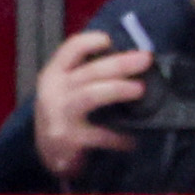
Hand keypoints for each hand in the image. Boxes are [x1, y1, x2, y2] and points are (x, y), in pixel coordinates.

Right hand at [32, 30, 150, 181]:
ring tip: (140, 90)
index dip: (92, 41)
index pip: (71, 48)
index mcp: (54, 74)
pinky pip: (99, 135)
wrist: (48, 154)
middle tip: (146, 60)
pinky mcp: (67, 139)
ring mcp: (58, 115)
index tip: (112, 41)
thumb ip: (88, 73)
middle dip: (121, 63)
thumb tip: (132, 58)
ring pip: (91, 95)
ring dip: (118, 90)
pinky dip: (119, 137)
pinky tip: (132, 140)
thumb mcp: (66, 89)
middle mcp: (53, 91)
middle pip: (89, 71)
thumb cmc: (65, 114)